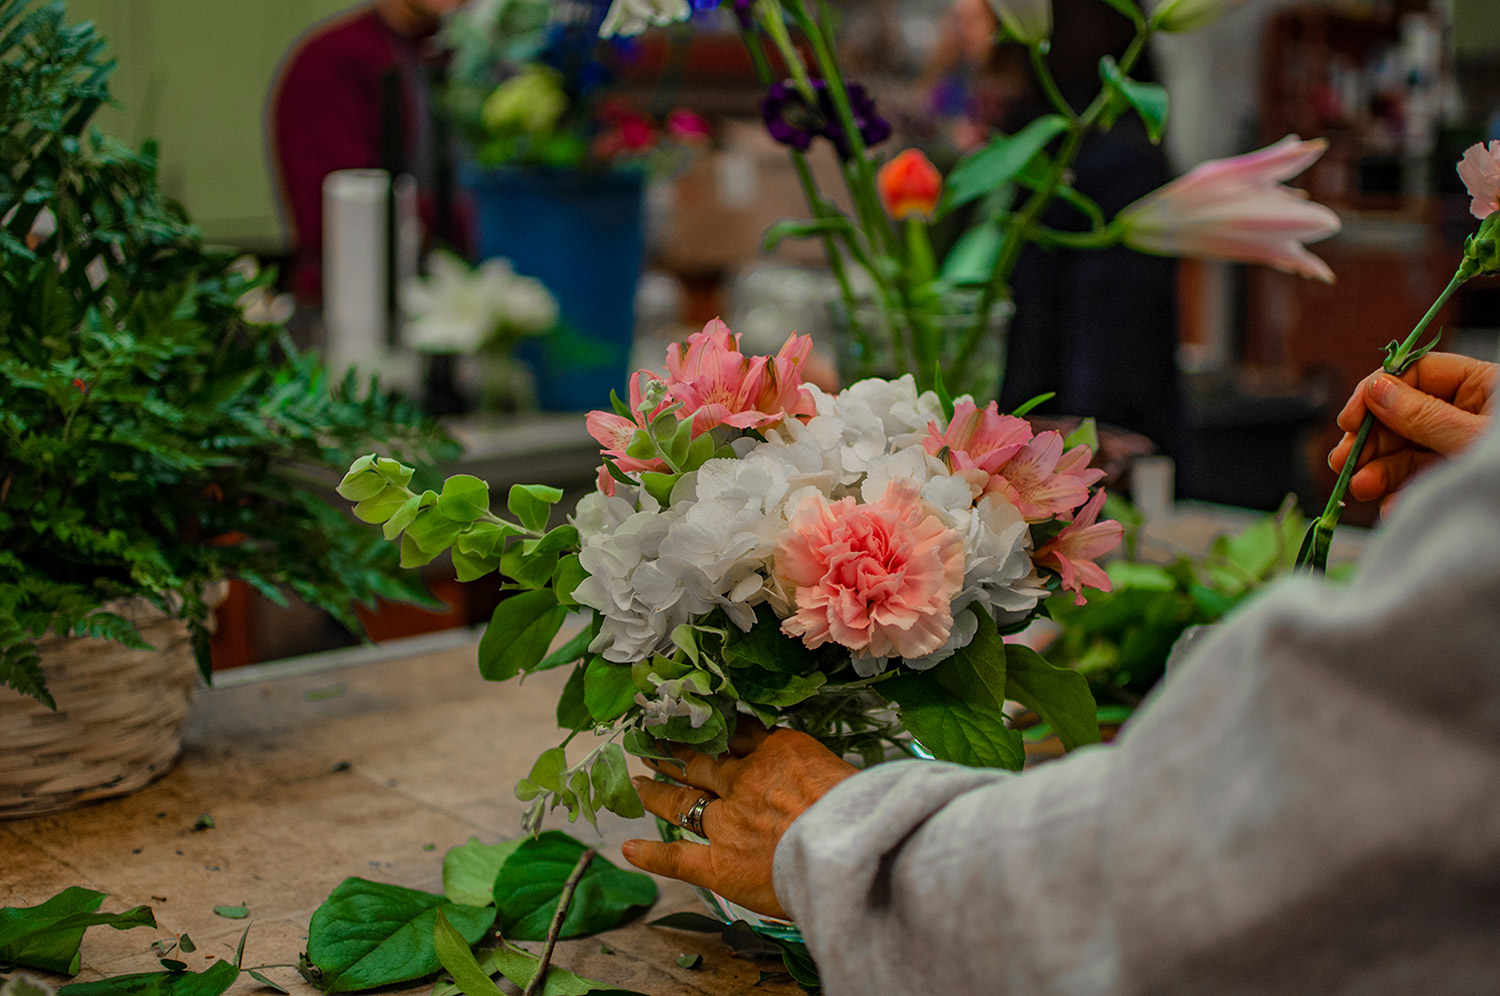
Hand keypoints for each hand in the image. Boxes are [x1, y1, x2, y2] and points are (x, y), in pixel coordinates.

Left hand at [621, 719, 856, 919]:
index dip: (718, 729)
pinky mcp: (719, 863)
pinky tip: (629, 849)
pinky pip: (677, 857)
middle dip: (679, 754)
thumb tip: (806, 775)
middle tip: (657, 745)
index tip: (703, 720)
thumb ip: (814, 769)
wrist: (847, 847)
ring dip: (659, 792)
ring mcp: (726, 822)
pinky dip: (652, 855)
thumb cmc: (860, 810)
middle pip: (703, 762)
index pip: (740, 734)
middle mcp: (743, 781)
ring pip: (683, 801)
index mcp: (777, 751)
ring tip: (641, 782)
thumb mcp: (841, 769)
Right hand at [1329, 353, 1496, 508]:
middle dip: (1371, 440)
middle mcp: (1467, 414)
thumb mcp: (1471, 437)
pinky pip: (1418, 480)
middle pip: (1403, 415)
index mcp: (1482, 388)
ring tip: (1360, 487)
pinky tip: (1390, 506)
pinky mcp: (1453, 479)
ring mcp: (1459, 448)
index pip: (1417, 374)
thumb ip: (1423, 415)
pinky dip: (1398, 494)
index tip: (1349, 419)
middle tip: (1342, 460)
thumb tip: (1377, 390)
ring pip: (1405, 451)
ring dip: (1377, 470)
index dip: (1377, 393)